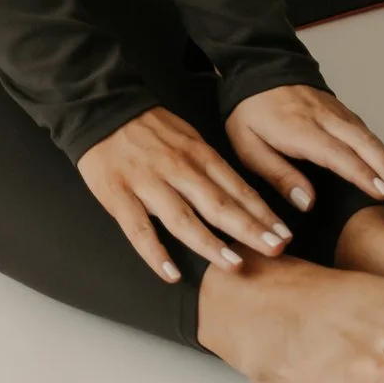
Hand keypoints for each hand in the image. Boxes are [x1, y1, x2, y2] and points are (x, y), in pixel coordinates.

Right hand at [76, 107, 296, 282]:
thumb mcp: (187, 138)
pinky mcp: (118, 195)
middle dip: (249, 229)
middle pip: (218, 203)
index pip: (236, 187)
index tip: (284, 234)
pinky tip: (171, 274)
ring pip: (182, 218)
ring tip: (235, 265)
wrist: (99, 109)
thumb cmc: (148, 129)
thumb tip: (243, 199)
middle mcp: (177, 169)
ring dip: (210, 244)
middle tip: (275, 250)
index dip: (261, 212)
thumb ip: (211, 168)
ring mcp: (147, 183)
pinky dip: (154, 253)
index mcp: (197, 154)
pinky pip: (138, 229)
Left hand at [225, 84, 383, 217]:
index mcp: (300, 129)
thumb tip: (308, 202)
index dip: (362, 175)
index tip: (383, 195)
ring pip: (371, 139)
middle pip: (365, 145)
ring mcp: (336, 112)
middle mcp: (325, 118)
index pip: (338, 154)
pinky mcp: (341, 111)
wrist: (256, 67)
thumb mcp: (249, 146)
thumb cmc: (249, 111)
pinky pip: (367, 133)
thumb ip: (278, 174)